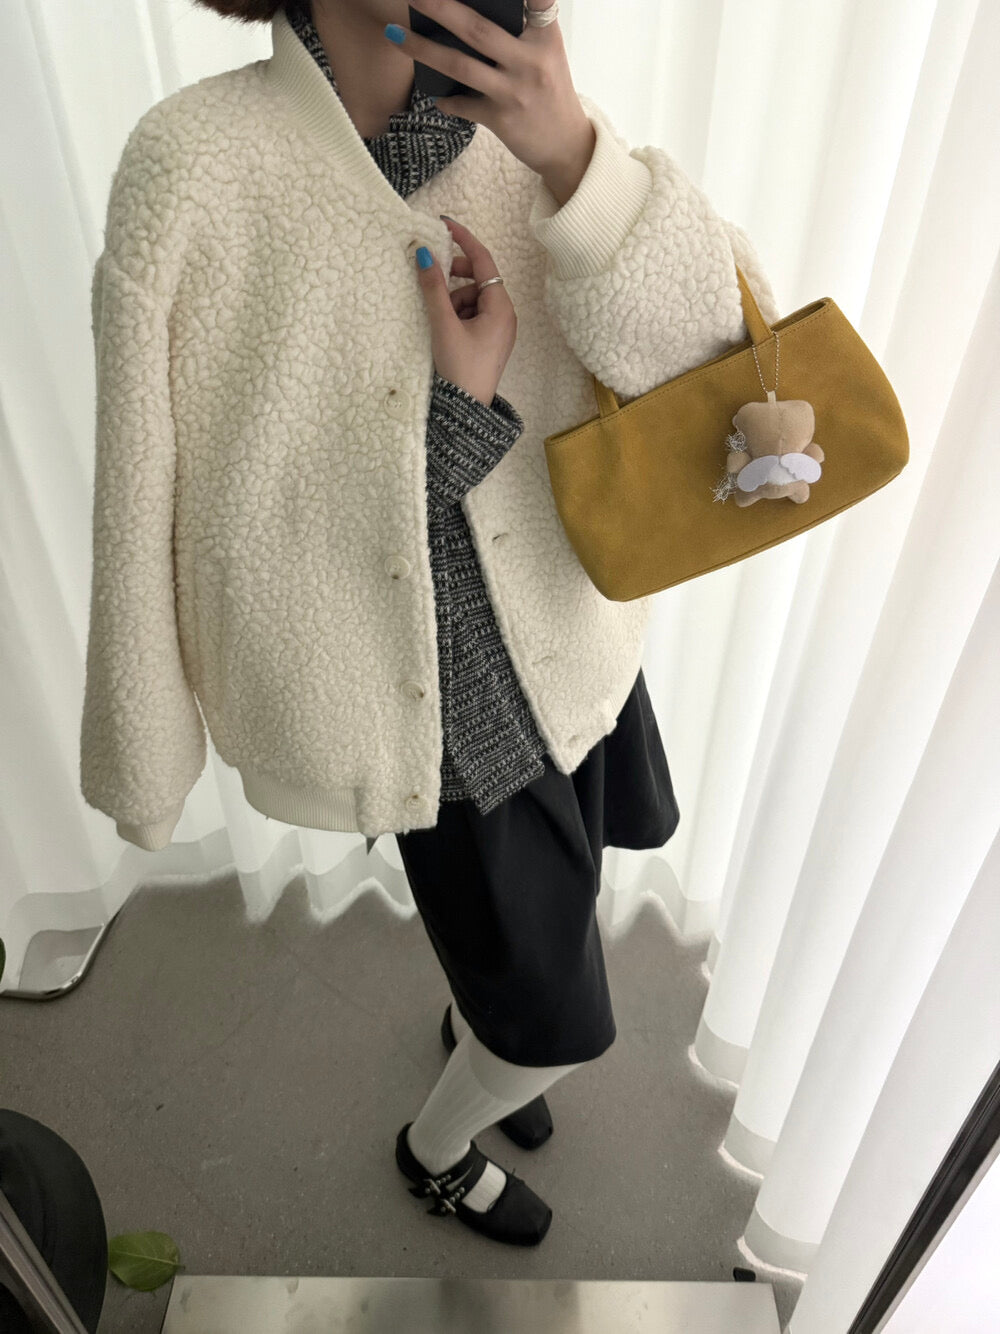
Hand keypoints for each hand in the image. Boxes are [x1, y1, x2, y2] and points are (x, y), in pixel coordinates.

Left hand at [386, 0, 594, 183]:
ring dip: (423, 49)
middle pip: (477, 28)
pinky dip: (446, 100)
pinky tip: (436, 96)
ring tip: (396, 34)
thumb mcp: (545, 54)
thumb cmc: (550, 93)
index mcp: (545, 37)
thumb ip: (520, 32)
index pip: (537, 0)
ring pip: (460, 65)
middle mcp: (530, 61)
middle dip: (441, 8)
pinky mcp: (502, 119)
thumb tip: (465, 17)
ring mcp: (514, 91)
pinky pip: (463, 105)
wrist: (566, 146)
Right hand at [414, 217, 516, 407]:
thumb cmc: (459, 370)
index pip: (483, 261)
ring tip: (440, 322)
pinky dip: (455, 315)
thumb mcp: (444, 325)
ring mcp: (497, 329)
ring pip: (471, 298)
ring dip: (452, 301)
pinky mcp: (487, 341)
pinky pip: (470, 315)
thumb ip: (433, 288)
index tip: (444, 225)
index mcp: (501, 308)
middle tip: (432, 279)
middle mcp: (504, 315)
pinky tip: (444, 331)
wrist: (466, 412)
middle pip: (477, 280)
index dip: (464, 240)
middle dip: (454, 279)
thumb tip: (423, 253)